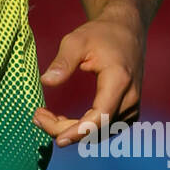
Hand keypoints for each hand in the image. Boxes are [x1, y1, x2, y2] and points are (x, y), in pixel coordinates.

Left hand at [33, 8, 144, 146]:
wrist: (127, 30)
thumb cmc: (101, 34)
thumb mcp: (76, 40)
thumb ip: (62, 61)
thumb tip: (46, 81)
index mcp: (119, 81)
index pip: (100, 116)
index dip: (79, 131)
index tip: (57, 139)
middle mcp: (129, 98)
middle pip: (97, 128)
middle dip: (65, 129)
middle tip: (38, 117)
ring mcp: (132, 106)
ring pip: (100, 133)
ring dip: (73, 131)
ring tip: (46, 117)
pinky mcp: (129, 110)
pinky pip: (106, 129)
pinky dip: (85, 129)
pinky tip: (65, 120)